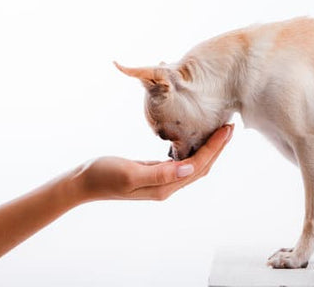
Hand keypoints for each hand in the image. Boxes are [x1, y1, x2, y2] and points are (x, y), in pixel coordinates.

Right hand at [75, 124, 233, 201]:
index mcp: (164, 187)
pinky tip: (195, 142)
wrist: (83, 183)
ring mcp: (161, 182)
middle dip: (217, 148)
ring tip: (218, 133)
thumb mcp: (131, 173)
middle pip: (201, 167)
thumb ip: (160, 173)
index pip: (199, 165)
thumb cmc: (103, 175)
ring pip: (193, 166)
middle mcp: (167, 187)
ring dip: (208, 150)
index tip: (227, 129)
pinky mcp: (154, 175)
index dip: (215, 148)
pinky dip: (193, 152)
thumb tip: (190, 168)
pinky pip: (181, 164)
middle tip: (229, 127)